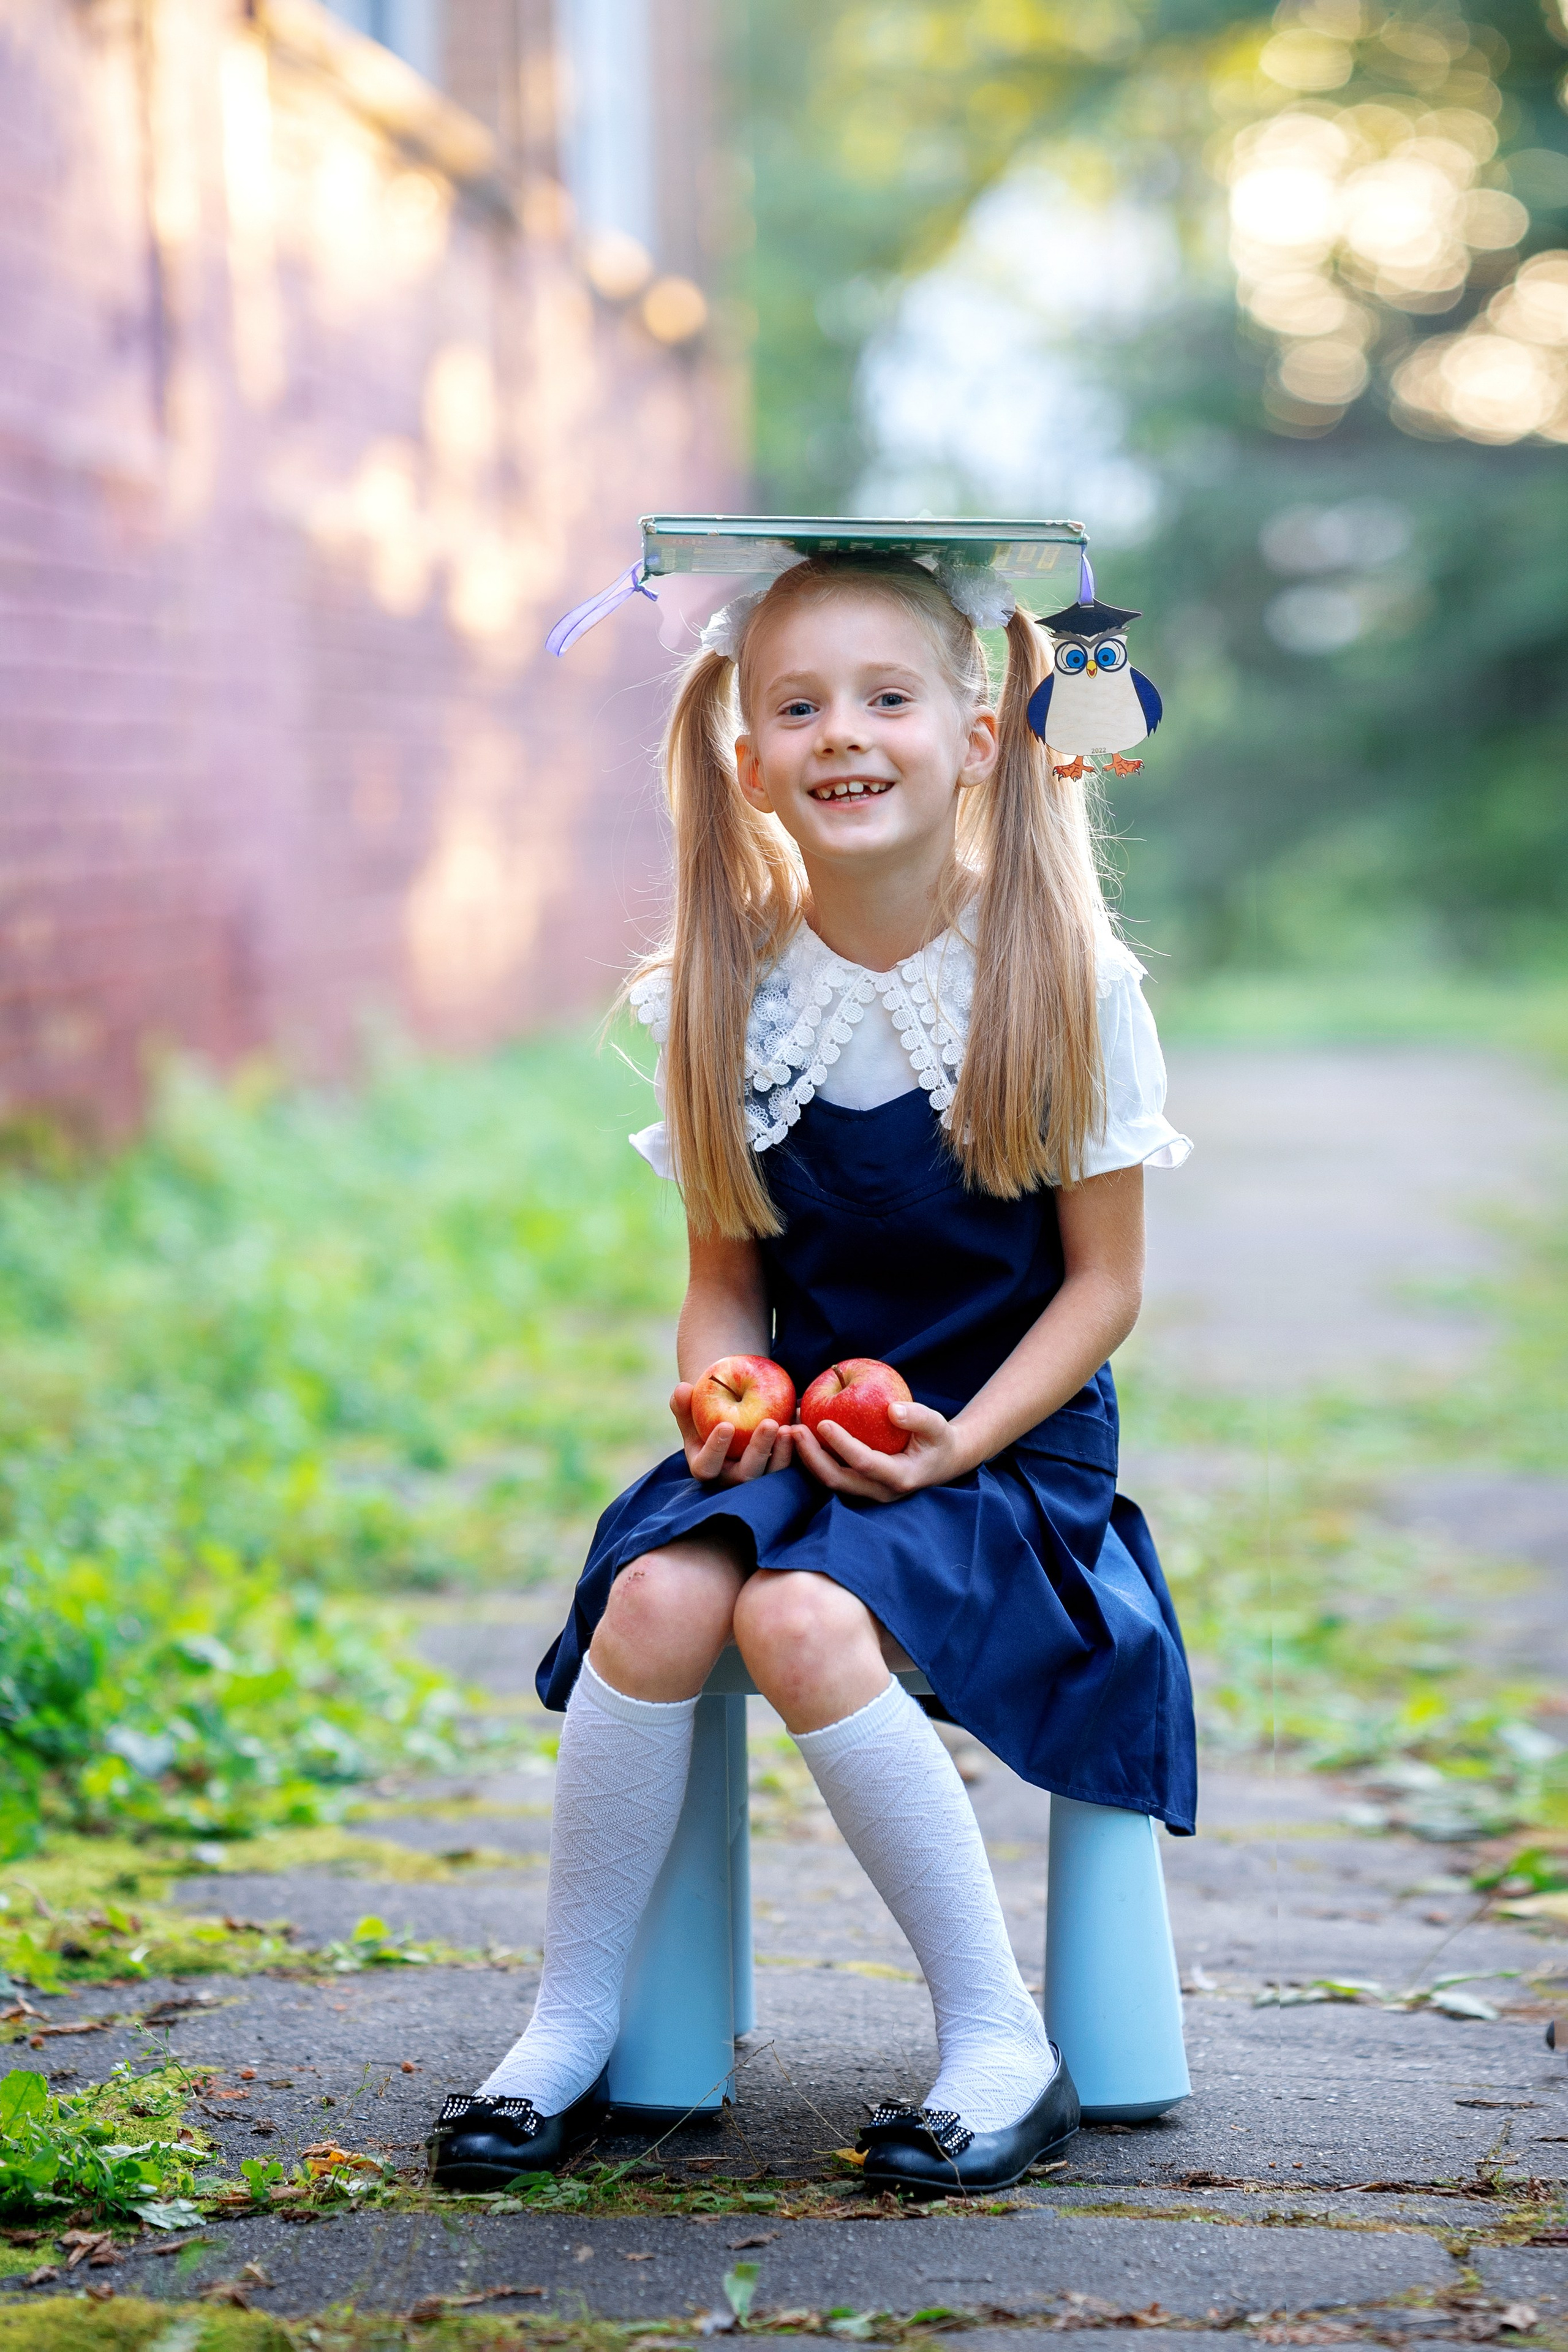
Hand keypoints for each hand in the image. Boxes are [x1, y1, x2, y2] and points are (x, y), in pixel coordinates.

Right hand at [670, 1382, 795, 1484]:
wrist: (729, 1422)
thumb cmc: (705, 1416)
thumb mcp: (691, 1411)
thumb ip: (683, 1404)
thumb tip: (682, 1388)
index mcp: (707, 1467)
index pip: (708, 1466)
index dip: (716, 1449)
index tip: (726, 1426)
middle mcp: (732, 1478)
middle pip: (747, 1474)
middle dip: (760, 1449)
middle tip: (770, 1424)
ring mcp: (758, 1476)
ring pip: (774, 1474)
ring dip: (783, 1452)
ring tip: (790, 1428)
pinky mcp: (778, 1468)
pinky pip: (792, 1463)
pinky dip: (798, 1445)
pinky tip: (802, 1423)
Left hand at [789, 1400, 974, 1503]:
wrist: (942, 1460)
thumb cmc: (938, 1439)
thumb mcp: (937, 1425)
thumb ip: (918, 1417)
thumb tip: (892, 1410)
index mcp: (900, 1478)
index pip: (864, 1464)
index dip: (842, 1445)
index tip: (823, 1422)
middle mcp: (879, 1492)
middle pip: (837, 1479)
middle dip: (812, 1456)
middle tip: (794, 1428)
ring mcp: (866, 1492)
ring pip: (829, 1481)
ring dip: (807, 1458)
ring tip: (790, 1429)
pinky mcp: (857, 1485)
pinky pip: (829, 1474)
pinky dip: (813, 1457)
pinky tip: (799, 1434)